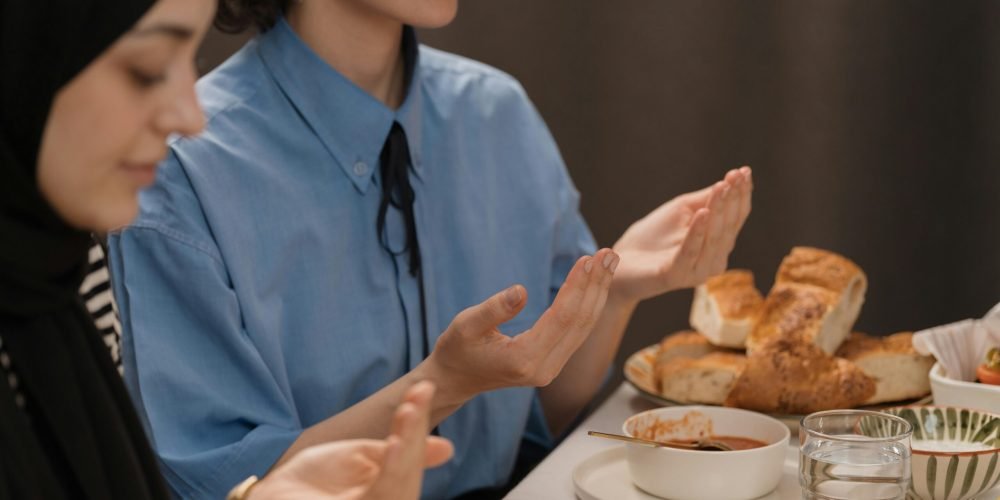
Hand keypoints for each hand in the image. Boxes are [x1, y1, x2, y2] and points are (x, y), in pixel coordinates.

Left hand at [248, 382, 452, 499]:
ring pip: (402, 482)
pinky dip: (394, 467)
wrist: (271, 497)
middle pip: (411, 471)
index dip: (420, 424)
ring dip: (409, 444)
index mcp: (388, 488)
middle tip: (419, 394)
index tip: (423, 388)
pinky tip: (397, 444)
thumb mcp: (360, 457)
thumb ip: (399, 450)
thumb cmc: (314, 480)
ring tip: (410, 412)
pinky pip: (383, 495)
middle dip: (417, 431)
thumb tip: (446, 448)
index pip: (412, 458)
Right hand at [424, 248, 618, 404]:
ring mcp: (551, 369)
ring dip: (597, 293)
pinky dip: (588, 304)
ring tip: (610, 262)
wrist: (454, 379)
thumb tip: (521, 290)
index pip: (562, 318)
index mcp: (525, 360)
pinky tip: (596, 284)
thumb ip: (494, 309)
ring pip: (583, 327)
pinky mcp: (552, 364)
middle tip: (610, 254)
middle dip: (596, 285)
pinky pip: (577, 332)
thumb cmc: (457, 350)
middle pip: (580, 322)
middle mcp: (544, 369)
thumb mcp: (466, 325)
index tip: (588, 259)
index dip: (577, 286)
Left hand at [611, 167, 751, 302]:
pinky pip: (690, 252)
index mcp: (718, 243)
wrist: (622, 260)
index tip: (744, 171)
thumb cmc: (654, 235)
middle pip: (728, 227)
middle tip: (734, 176)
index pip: (735, 217)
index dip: (741, 194)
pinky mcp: (676, 276)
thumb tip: (733, 178)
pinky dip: (697, 233)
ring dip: (718, 211)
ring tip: (721, 187)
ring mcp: (697, 271)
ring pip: (713, 238)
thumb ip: (707, 199)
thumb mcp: (683, 210)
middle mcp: (714, 260)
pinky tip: (702, 213)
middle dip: (732, 199)